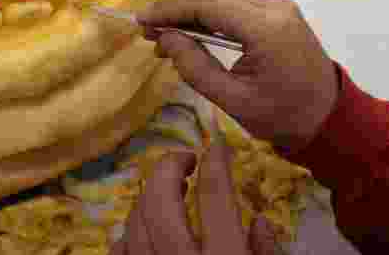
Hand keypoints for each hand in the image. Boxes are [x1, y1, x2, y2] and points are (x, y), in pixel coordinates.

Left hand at [109, 143, 285, 254]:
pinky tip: (143, 227)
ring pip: (134, 224)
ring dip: (149, 198)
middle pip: (159, 202)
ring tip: (168, 192)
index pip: (215, 196)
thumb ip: (269, 253)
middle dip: (169, 170)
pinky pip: (119, 251)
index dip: (215, 162)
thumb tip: (259, 221)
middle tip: (186, 161)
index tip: (216, 145)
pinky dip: (129, 233)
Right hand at [137, 0, 339, 155]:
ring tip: (164, 34)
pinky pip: (235, 1)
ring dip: (190, 7)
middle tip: (148, 30)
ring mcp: (278, 6)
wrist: (329, 118)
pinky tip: (190, 31)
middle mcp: (273, 7)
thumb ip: (196, 68)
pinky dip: (208, 11)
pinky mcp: (278, 12)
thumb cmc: (282, 116)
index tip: (141, 21)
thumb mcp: (233, 101)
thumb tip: (166, 39)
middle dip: (176, 6)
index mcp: (266, 28)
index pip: (207, 4)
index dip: (170, 9)